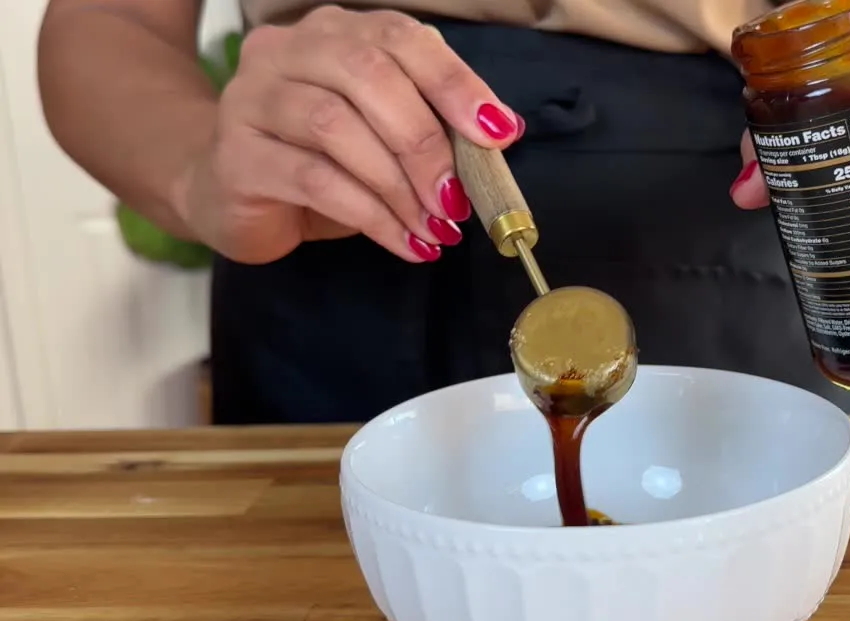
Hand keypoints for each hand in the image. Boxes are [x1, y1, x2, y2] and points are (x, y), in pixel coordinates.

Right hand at [177, 6, 523, 264]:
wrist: (230, 193)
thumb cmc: (319, 160)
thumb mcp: (383, 135)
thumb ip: (433, 123)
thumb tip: (501, 132)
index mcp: (335, 32)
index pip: (401, 38)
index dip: (453, 83)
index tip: (497, 133)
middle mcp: (288, 50)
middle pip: (367, 75)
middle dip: (425, 142)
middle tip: (457, 199)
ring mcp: (253, 98)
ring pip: (335, 126)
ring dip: (399, 185)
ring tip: (434, 227)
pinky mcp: (238, 155)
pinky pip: (314, 180)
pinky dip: (371, 215)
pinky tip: (404, 242)